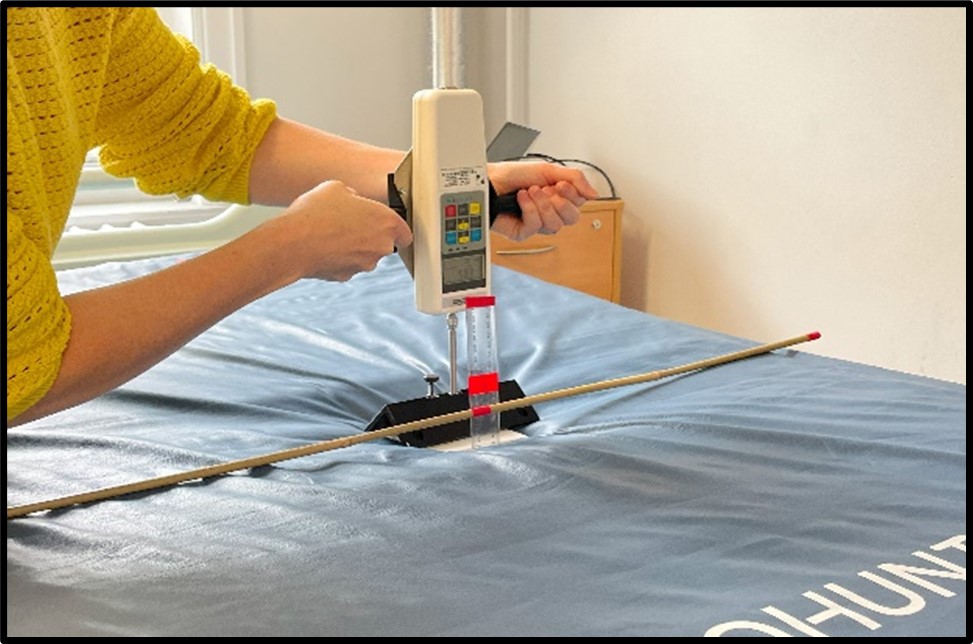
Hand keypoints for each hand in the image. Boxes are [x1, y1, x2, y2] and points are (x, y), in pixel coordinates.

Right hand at [273, 180, 412, 281]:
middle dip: (370, 235)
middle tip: (350, 223)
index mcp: (386, 222)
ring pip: (365, 255)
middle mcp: (381, 246)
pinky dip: (339, 258)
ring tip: (331, 232)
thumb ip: (353, 196)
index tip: (384, 224)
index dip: (395, 228)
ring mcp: (364, 264)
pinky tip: (324, 246)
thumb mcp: (336, 188)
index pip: (405, 232)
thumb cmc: (316, 213)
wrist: (294, 242)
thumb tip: (351, 200)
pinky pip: (347, 264)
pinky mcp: (347, 276)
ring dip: (353, 246)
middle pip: (384, 243)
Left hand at [487, 161, 599, 240]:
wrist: (489, 182)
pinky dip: (529, 209)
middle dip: (561, 203)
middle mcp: (550, 211)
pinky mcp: (524, 233)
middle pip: (572, 218)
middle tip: (547, 189)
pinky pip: (536, 226)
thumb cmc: (513, 175)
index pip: (580, 204)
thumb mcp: (548, 170)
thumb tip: (594, 194)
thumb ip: (575, 179)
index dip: (573, 195)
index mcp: (558, 196)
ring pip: (555, 225)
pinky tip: (521, 199)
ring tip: (530, 192)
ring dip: (542, 204)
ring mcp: (537, 223)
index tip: (561, 184)